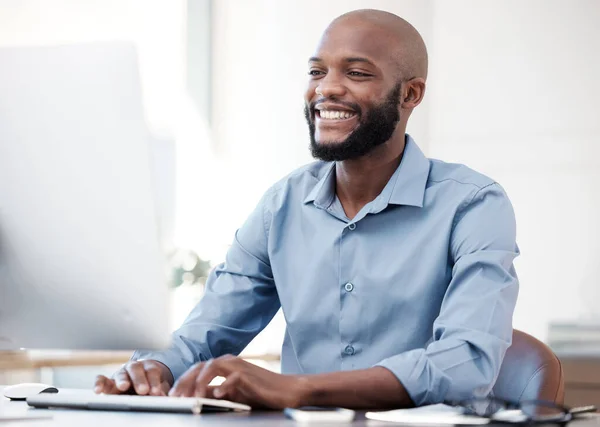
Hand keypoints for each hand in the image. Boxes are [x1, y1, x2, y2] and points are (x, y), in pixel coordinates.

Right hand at [94, 360, 173, 395]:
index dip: (154, 381)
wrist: (139, 381)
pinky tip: (98, 390)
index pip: (152, 371)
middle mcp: (133, 368)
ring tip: (124, 386)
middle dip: (139, 379)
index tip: (156, 391)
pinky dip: (99, 383)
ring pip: (120, 374)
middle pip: (136, 369)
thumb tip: (164, 397)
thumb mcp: (157, 386)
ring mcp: (120, 374)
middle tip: (143, 390)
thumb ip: (160, 390)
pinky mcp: (108, 382)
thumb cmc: (150, 384)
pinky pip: (101, 380)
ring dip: (122, 380)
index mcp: (148, 367)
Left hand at [168, 354, 309, 408]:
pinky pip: (233, 378)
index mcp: (224, 364)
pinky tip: (216, 395)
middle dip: (185, 382)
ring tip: (191, 397)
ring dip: (199, 383)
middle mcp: (229, 361)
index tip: (171, 397)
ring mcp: (239, 366)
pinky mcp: (249, 375)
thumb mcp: (234, 394)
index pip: (197, 370)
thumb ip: (217, 392)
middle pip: (200, 366)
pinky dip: (223, 385)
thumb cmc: (260, 392)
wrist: (286, 390)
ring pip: (212, 367)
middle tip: (174, 398)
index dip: (182, 382)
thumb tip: (196, 399)